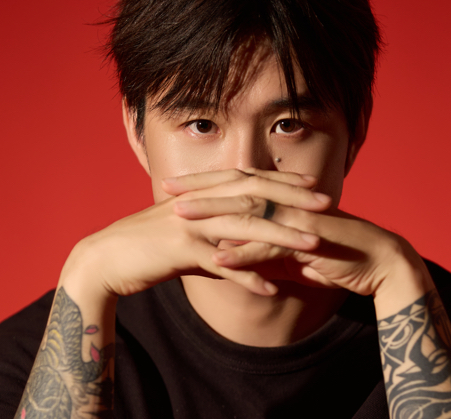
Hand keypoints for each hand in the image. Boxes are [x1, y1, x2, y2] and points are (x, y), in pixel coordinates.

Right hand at [61, 169, 330, 299]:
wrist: (106, 258)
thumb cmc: (147, 244)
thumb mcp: (184, 231)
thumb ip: (214, 237)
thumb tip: (240, 252)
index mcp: (201, 193)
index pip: (249, 179)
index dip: (281, 180)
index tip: (311, 185)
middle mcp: (200, 202)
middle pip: (254, 195)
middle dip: (293, 199)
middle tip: (327, 203)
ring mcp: (191, 224)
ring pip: (245, 226)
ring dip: (282, 236)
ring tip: (314, 245)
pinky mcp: (181, 250)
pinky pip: (221, 265)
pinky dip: (248, 278)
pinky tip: (273, 289)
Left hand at [171, 170, 433, 315]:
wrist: (380, 264)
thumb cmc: (336, 256)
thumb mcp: (293, 255)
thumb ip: (264, 253)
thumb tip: (236, 258)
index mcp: (285, 200)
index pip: (240, 185)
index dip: (208, 184)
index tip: (178, 184)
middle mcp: (290, 202)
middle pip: (239, 190)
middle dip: (201, 189)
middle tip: (167, 188)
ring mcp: (299, 218)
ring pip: (250, 212)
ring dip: (214, 215)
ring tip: (180, 218)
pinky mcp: (310, 240)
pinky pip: (271, 246)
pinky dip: (243, 252)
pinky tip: (217, 256)